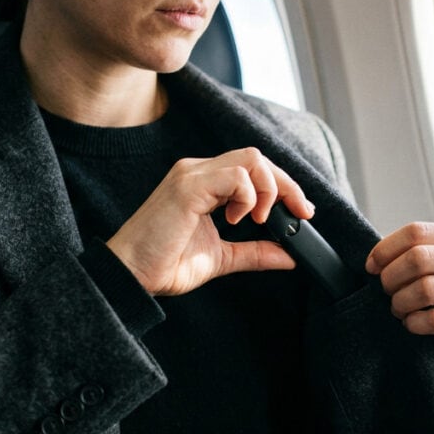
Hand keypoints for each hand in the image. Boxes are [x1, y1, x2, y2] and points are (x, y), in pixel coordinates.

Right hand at [106, 147, 312, 295]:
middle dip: (286, 185)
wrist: (131, 275)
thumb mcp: (222, 257)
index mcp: (204, 183)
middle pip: (257, 158)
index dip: (283, 186)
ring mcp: (191, 175)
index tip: (302, 213)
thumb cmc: (163, 264)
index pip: (253, 168)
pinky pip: (234, 176)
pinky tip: (238, 220)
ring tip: (258, 220)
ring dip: (268, 190)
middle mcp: (197, 171)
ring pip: (250, 160)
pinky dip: (248, 197)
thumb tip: (290, 255)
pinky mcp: (187, 187)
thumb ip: (255, 251)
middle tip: (299, 214)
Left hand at [365, 223, 433, 360]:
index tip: (371, 266)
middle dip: (391, 276)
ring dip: (400, 302)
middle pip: (419, 258)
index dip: (386, 248)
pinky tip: (412, 323)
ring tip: (398, 308)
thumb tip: (374, 261)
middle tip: (386, 290)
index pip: (417, 231)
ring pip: (426, 289)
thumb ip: (418, 253)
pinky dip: (414, 322)